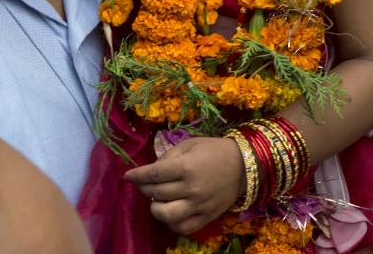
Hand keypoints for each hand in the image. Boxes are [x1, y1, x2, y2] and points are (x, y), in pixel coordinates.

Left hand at [124, 136, 245, 234]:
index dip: (137, 175)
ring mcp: (199, 205)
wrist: (244, 166)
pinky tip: (170, 213)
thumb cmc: (215, 150)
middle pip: (157, 193)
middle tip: (143, 183)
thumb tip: (153, 169)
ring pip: (166, 214)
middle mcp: (192, 188)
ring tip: (156, 200)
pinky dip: (171, 223)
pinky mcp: (207, 217)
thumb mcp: (191, 144)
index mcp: (187, 166)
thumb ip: (170, 155)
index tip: (128, 175)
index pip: (154, 174)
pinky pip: (183, 227)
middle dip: (144, 188)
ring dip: (155, 208)